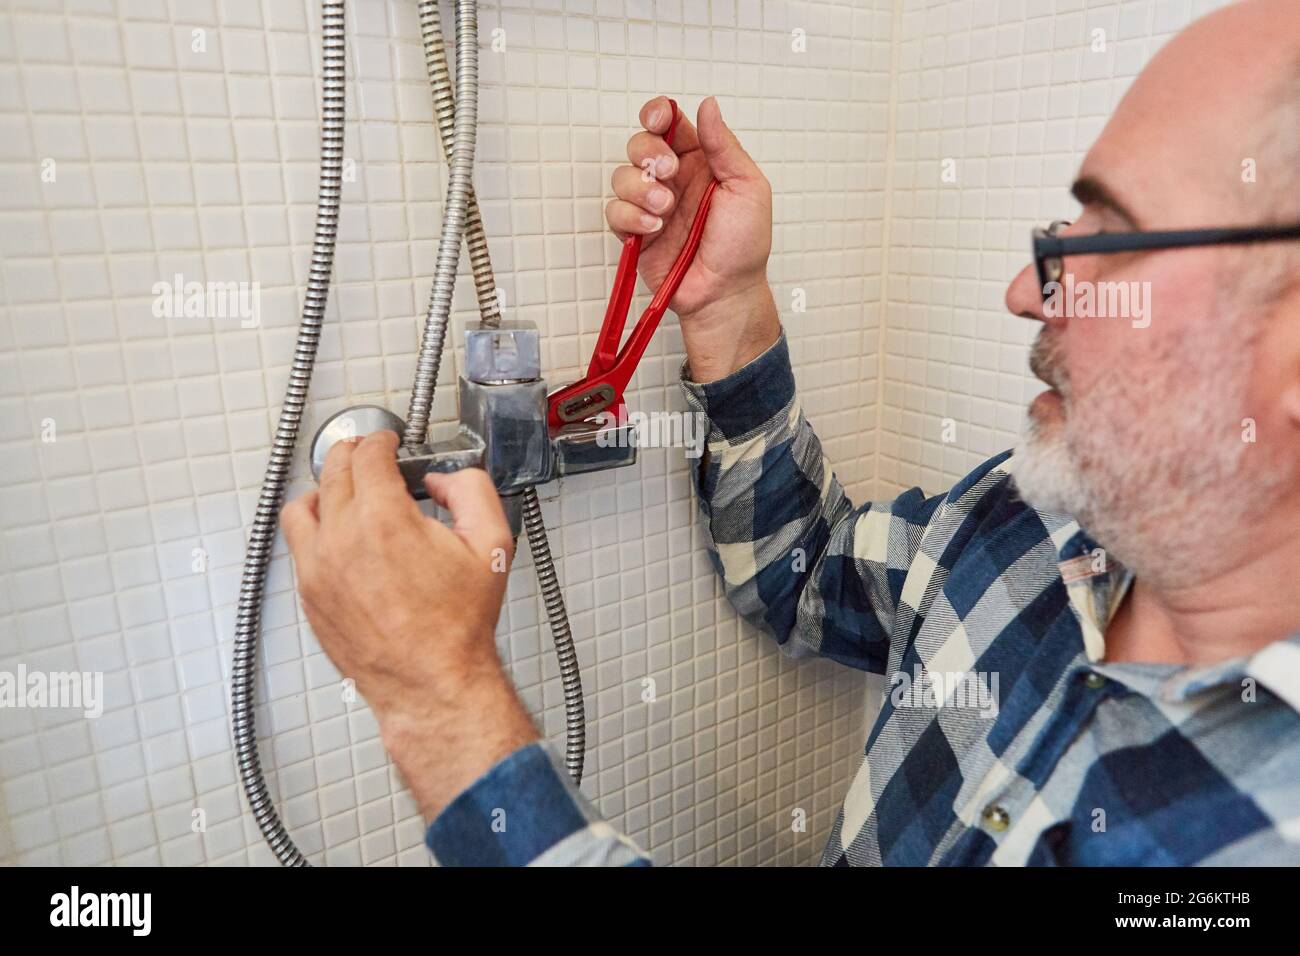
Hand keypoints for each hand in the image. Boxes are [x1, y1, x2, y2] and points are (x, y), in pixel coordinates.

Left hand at [280, 429, 538, 819]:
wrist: (432, 681)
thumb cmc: (458, 625)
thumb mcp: (492, 545)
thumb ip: (472, 492)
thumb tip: (444, 481)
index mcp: (385, 520)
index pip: (368, 454)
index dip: (381, 440)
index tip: (389, 443)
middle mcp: (342, 539)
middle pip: (333, 471)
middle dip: (353, 455)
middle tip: (368, 456)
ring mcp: (318, 568)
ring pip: (303, 506)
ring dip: (324, 490)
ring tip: (345, 493)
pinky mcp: (309, 594)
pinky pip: (299, 546)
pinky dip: (315, 529)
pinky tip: (338, 535)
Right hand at [606, 95, 780, 381]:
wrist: (724, 293)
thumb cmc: (743, 247)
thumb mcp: (748, 188)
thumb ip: (725, 146)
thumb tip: (708, 106)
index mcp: (701, 162)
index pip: (671, 125)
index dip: (658, 114)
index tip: (659, 119)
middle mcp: (674, 180)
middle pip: (640, 145)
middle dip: (648, 152)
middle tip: (667, 171)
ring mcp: (652, 206)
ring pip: (622, 176)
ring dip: (640, 188)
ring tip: (665, 209)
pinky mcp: (636, 233)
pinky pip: (615, 211)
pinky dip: (630, 216)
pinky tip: (653, 227)